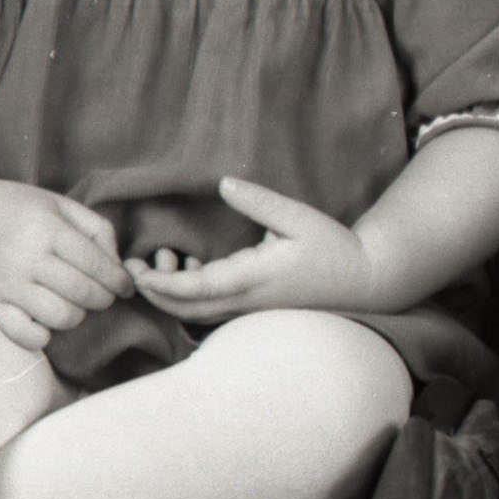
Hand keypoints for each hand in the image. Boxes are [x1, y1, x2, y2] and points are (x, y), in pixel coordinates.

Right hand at [0, 178, 131, 353]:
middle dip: (104, 299)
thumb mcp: (60, 205)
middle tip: (103, 295)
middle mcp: (25, 257)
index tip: (125, 287)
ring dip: (77, 316)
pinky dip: (43, 336)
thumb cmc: (18, 209)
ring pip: (59, 316)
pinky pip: (23, 334)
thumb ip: (98, 230)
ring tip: (76, 304)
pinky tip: (47, 322)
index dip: (119, 280)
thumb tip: (118, 267)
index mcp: (46, 228)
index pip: (96, 264)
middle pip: (82, 292)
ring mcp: (6, 283)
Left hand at [129, 176, 383, 322]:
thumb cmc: (333, 248)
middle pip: (186, 308)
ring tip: (163, 261)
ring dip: (171, 295)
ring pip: (196, 313)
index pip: (195, 288)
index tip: (137, 269)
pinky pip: (211, 311)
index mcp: (254, 277)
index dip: (161, 284)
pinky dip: (190, 297)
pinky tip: (192, 269)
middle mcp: (247, 300)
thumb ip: (259, 202)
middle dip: (154, 292)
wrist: (365, 282)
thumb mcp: (299, 217)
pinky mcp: (254, 310)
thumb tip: (224, 185)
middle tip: (133, 267)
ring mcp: (250, 310)